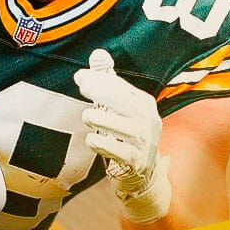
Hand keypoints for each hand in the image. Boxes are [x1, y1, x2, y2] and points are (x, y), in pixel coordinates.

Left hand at [74, 49, 171, 223]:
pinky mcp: (137, 162)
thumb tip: (98, 54)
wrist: (143, 175)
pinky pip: (120, 151)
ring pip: (125, 129)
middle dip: (104, 94)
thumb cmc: (127, 135)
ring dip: (103, 120)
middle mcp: (148, 122)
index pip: (124, 89)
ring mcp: (144, 143)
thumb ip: (109, 82)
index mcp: (144, 105)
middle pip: (128, 105)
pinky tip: (91, 140)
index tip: (80, 77)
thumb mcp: (121, 108)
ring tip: (87, 116)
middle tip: (82, 88)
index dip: (103, 81)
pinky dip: (104, 144)